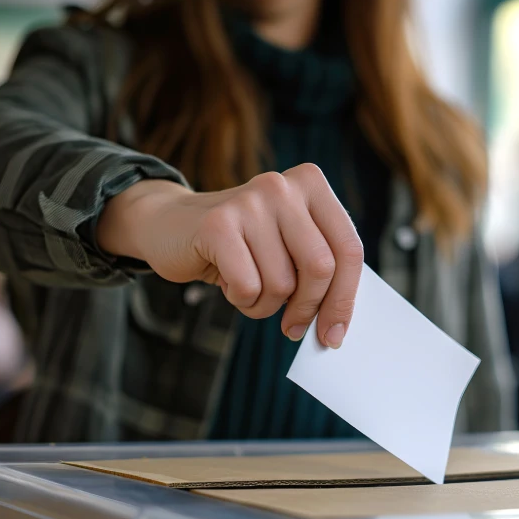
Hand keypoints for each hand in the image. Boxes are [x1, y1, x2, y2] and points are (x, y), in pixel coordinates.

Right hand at [98, 164, 362, 346]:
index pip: (348, 249)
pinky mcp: (218, 224)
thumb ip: (320, 269)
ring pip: (282, 284)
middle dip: (308, 309)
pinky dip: (241, 300)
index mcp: (311, 184)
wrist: (169, 225)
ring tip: (248, 287)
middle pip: (320, 268)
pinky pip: (248, 287)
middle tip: (293, 327)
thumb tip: (339, 323)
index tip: (335, 334)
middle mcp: (282, 186)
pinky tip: (227, 282)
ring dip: (265, 304)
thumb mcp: (287, 245)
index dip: (345, 299)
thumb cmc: (241, 244)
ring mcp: (249, 201)